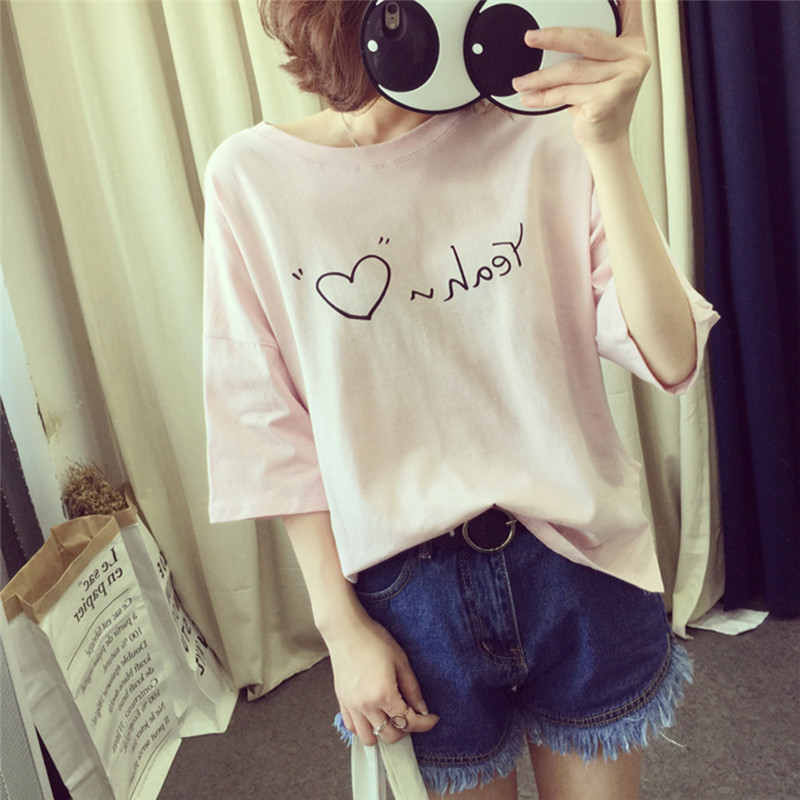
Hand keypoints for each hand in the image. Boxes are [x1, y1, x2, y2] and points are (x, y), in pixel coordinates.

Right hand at [325, 612, 438, 745]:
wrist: (346, 630)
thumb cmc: (373, 640)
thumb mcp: (400, 660)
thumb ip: (412, 688)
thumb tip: (422, 709)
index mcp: (384, 694)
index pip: (408, 721)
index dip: (425, 724)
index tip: (432, 719)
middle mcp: (366, 705)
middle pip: (390, 736)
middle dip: (405, 730)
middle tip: (412, 716)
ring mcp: (352, 706)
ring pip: (368, 738)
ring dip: (383, 733)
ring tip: (391, 718)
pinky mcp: (342, 702)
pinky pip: (352, 728)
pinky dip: (364, 728)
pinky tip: (372, 715)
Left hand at [511, 0, 649, 149]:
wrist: (606, 140)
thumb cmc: (598, 102)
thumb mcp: (598, 70)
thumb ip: (590, 46)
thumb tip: (548, 31)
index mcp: (633, 43)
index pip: (630, 8)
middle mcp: (634, 57)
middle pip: (587, 39)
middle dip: (554, 37)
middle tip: (530, 38)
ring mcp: (625, 78)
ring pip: (572, 70)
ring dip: (540, 77)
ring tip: (519, 82)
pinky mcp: (608, 99)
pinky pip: (567, 93)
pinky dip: (544, 97)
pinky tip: (529, 98)